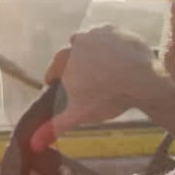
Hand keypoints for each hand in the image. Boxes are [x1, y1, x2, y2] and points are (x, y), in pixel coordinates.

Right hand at [29, 25, 163, 151]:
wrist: (143, 80)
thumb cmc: (107, 98)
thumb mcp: (79, 114)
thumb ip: (54, 128)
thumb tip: (32, 144)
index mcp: (64, 59)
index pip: (53, 70)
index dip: (56, 81)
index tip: (63, 89)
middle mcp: (78, 40)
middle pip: (71, 54)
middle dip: (75, 66)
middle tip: (88, 82)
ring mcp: (98, 33)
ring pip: (89, 43)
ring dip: (92, 53)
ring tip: (104, 71)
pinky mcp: (117, 29)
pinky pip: (108, 37)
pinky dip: (110, 46)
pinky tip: (118, 60)